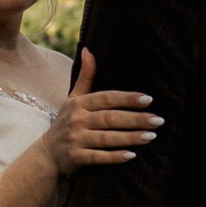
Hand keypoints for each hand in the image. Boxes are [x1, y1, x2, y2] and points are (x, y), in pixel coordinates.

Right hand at [45, 47, 159, 176]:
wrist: (47, 154)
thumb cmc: (66, 122)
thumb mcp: (73, 98)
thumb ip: (85, 76)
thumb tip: (88, 49)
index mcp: (79, 103)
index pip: (106, 98)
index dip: (127, 98)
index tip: (148, 99)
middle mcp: (77, 120)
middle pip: (110, 118)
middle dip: (135, 119)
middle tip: (158, 120)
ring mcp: (76, 139)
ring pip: (106, 138)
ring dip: (130, 137)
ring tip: (151, 136)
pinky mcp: (75, 157)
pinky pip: (98, 157)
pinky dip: (114, 157)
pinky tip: (131, 155)